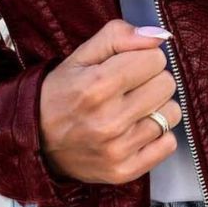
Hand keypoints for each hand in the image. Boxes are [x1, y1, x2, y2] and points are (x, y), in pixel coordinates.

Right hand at [39, 19, 181, 183]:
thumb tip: (159, 36)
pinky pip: (169, 144)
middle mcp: (109, 120)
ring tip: (132, 109)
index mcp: (97, 85)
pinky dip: (158, 135)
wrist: (35, 140)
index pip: (156, 58)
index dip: (143, 58)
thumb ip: (118, 36)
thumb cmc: (61, 94)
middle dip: (152, 80)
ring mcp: (117, 149)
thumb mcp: (81, 56)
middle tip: (130, 88)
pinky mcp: (124, 171)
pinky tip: (136, 130)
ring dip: (156, 107)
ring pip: (172, 113)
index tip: (129, 66)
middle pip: (167, 84)